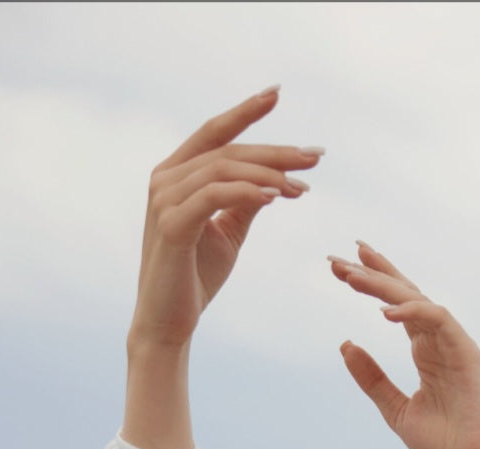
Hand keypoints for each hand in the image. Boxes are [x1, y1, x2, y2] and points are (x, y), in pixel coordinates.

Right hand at [128, 88, 322, 352]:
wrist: (169, 323)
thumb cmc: (197, 278)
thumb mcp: (229, 232)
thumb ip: (246, 200)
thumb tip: (276, 178)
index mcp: (175, 174)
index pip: (214, 132)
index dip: (245, 112)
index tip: (277, 94)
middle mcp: (165, 178)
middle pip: (228, 151)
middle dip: (275, 151)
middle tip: (315, 156)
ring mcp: (164, 199)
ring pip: (224, 170)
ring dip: (269, 175)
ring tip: (303, 187)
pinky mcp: (171, 224)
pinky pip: (215, 196)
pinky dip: (247, 192)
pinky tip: (276, 196)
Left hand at [331, 245, 479, 448]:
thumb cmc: (446, 441)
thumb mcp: (396, 409)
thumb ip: (372, 379)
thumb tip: (345, 345)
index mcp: (425, 350)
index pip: (396, 306)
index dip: (371, 283)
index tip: (341, 268)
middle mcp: (438, 339)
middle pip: (403, 293)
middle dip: (370, 273)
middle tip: (336, 261)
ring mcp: (452, 341)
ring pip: (415, 299)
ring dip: (382, 285)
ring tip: (349, 277)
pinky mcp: (465, 348)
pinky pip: (437, 317)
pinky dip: (412, 311)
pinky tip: (384, 312)